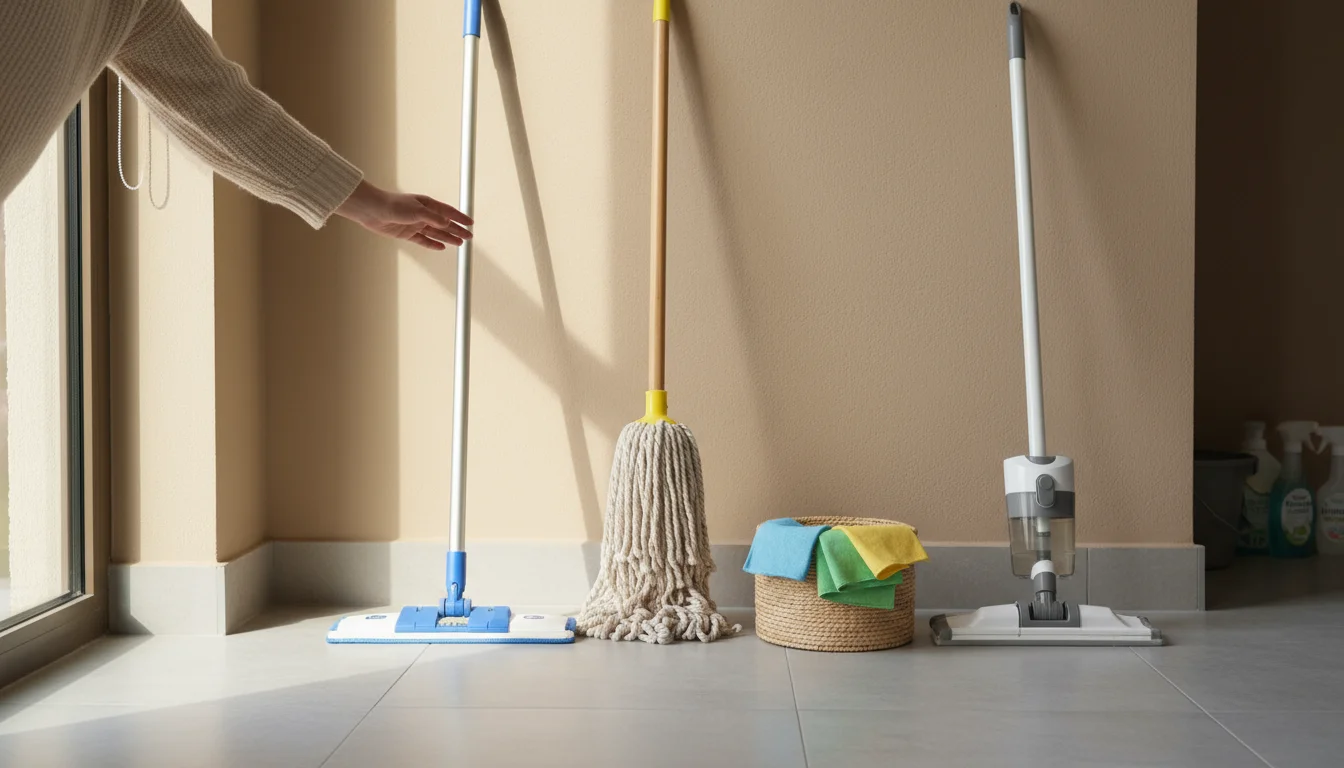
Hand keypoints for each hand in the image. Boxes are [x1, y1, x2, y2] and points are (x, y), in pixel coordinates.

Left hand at [335, 180, 473, 249]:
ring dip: (448, 238)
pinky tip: (441, 247)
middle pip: (444, 224)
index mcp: (427, 204)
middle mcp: (422, 214)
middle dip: (457, 230)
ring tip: (460, 243)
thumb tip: (448, 223)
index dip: (460, 218)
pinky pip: (423, 240)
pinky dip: (433, 244)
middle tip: (469, 236)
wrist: (372, 210)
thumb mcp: (416, 211)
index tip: (471, 223)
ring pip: (436, 233)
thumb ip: (433, 218)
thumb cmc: (393, 205)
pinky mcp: (406, 234)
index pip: (448, 212)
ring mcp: (415, 224)